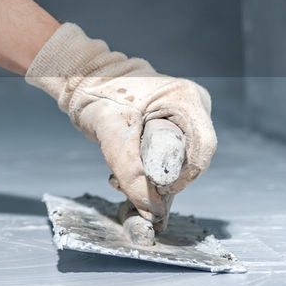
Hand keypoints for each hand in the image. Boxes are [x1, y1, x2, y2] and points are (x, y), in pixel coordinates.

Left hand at [25, 22, 216, 228]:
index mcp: (186, 99)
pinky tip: (123, 170)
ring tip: (118, 179)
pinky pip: (170, 151)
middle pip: (192, 155)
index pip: (202, 149)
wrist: (83, 77)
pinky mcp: (174, 120)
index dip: (186, 177)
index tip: (160, 192)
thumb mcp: (110, 131)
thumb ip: (129, 169)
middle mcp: (193, 104)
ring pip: (180, 157)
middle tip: (131, 186)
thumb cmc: (96, 94)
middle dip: (163, 178)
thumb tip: (152, 209)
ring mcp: (185, 111)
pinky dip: (149, 166)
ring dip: (153, 175)